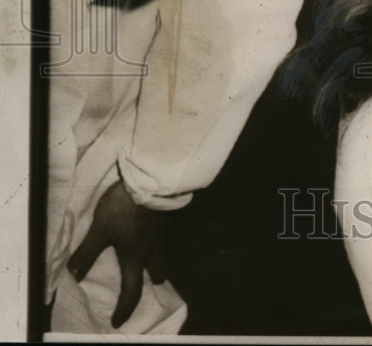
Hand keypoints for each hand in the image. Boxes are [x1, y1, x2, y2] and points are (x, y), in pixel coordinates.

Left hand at [67, 180, 167, 327]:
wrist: (154, 181)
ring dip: (160, 259)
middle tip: (153, 281)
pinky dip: (161, 239)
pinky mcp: (168, 216)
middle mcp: (153, 249)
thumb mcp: (100, 230)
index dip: (124, 309)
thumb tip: (73, 276)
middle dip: (155, 278)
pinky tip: (157, 230)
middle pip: (158, 270)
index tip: (118, 321)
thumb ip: (87, 253)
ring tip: (155, 257)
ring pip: (165, 252)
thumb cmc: (126, 209)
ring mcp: (164, 231)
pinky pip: (166, 234)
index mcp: (136, 257)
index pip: (132, 291)